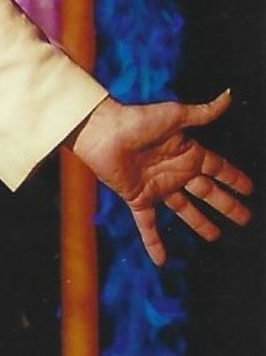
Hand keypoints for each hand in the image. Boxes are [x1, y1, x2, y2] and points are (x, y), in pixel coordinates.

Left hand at [70, 91, 252, 266]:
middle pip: (208, 192)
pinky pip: (147, 224)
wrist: (105, 132)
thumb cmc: (138, 119)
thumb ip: (204, 112)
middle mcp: (176, 171)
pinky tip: (161, 260)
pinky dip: (153, 242)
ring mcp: (158, 186)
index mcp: (188, 152)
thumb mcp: (176, 115)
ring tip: (216, 237)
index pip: (219, 169)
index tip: (250, 189)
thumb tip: (230, 95)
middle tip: (244, 219)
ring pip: (184, 210)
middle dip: (226, 206)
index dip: (234, 178)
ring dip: (200, 224)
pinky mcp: (138, 198)